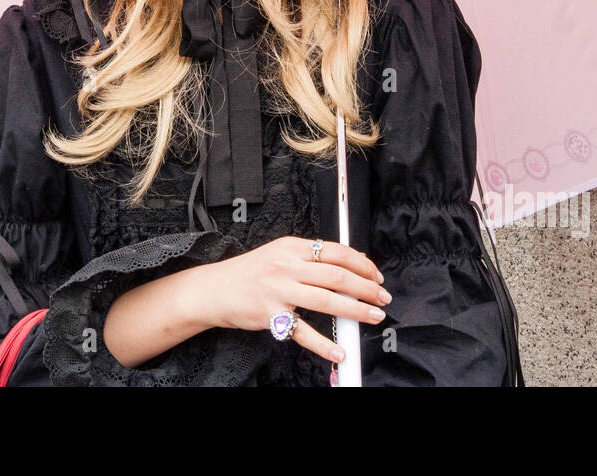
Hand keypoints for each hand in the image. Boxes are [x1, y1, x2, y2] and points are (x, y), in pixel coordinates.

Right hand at [193, 236, 390, 362]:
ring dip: (355, 310)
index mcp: (292, 247)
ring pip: (326, 301)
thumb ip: (309, 258)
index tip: (376, 277)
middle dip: (366, 288)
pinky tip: (340, 350)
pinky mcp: (271, 315)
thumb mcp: (279, 253)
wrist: (214, 289)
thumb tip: (347, 267)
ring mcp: (278, 291)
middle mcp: (287, 266)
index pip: (336, 251)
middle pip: (337, 275)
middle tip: (382, 298)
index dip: (362, 264)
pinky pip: (303, 332)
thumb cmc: (250, 272)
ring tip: (373, 317)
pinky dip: (324, 344)